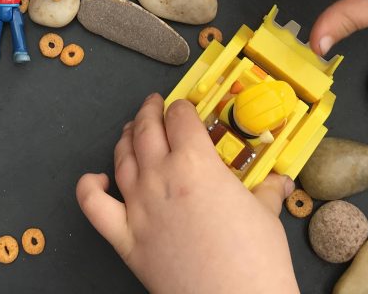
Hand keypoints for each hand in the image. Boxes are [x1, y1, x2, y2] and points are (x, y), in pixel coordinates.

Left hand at [77, 95, 297, 293]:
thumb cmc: (255, 262)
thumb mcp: (266, 215)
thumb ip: (266, 191)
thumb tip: (278, 182)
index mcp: (196, 162)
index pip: (181, 117)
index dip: (182, 107)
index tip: (185, 108)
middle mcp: (161, 177)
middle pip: (146, 128)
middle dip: (149, 111)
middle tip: (154, 106)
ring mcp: (139, 206)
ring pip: (121, 157)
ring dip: (125, 137)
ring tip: (131, 130)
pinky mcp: (125, 238)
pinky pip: (93, 205)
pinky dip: (89, 187)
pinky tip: (96, 178)